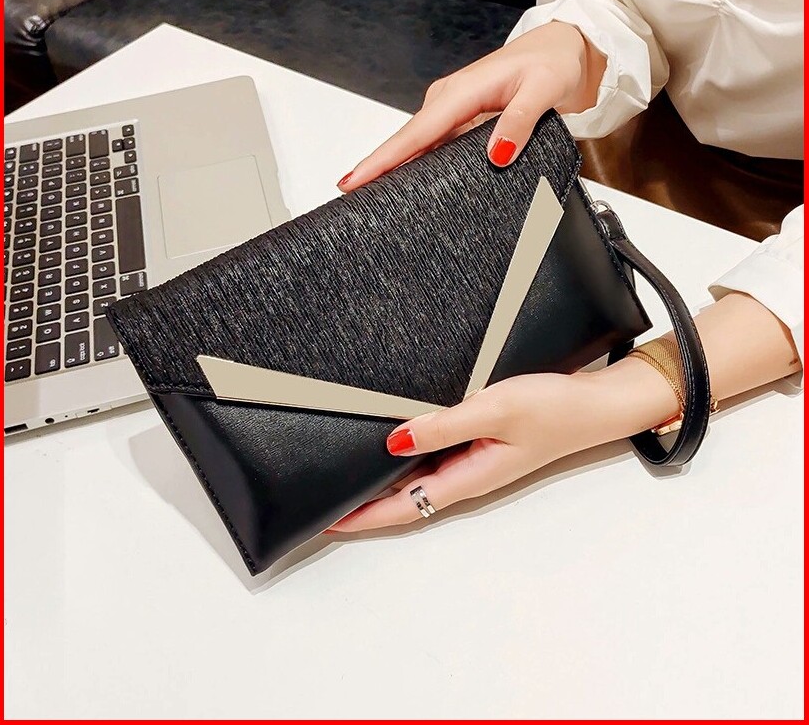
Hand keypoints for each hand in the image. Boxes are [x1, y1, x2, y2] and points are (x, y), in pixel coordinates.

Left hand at [327, 362, 678, 533]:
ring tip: (346, 473)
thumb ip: (443, 425)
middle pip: (405, 498)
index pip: (403, 506)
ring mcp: (473, 460)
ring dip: (383, 481)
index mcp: (467, 478)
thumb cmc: (555, 408)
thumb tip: (394, 441)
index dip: (363, 516)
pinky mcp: (480, 442)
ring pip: (417, 478)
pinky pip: (433, 456)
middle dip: (364, 502)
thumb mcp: (494, 410)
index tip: (327, 520)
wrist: (598, 402)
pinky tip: (393, 443)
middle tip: (325, 496)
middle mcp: (466, 475)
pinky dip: (407, 457)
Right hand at [337, 21, 605, 191]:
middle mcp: (449, 100)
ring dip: (395, 168)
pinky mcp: (460, 118)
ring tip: (371, 197)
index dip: (382, 160)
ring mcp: (453, 109)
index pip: (414, 134)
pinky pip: (433, 144)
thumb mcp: (543, 89)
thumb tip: (496, 153)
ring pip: (417, 145)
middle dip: (377, 169)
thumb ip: (519, 121)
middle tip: (351, 199)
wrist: (565, 47)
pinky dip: (418, 163)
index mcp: (462, 92)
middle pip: (406, 142)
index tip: (352, 181)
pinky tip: (409, 183)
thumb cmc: (553, 62)